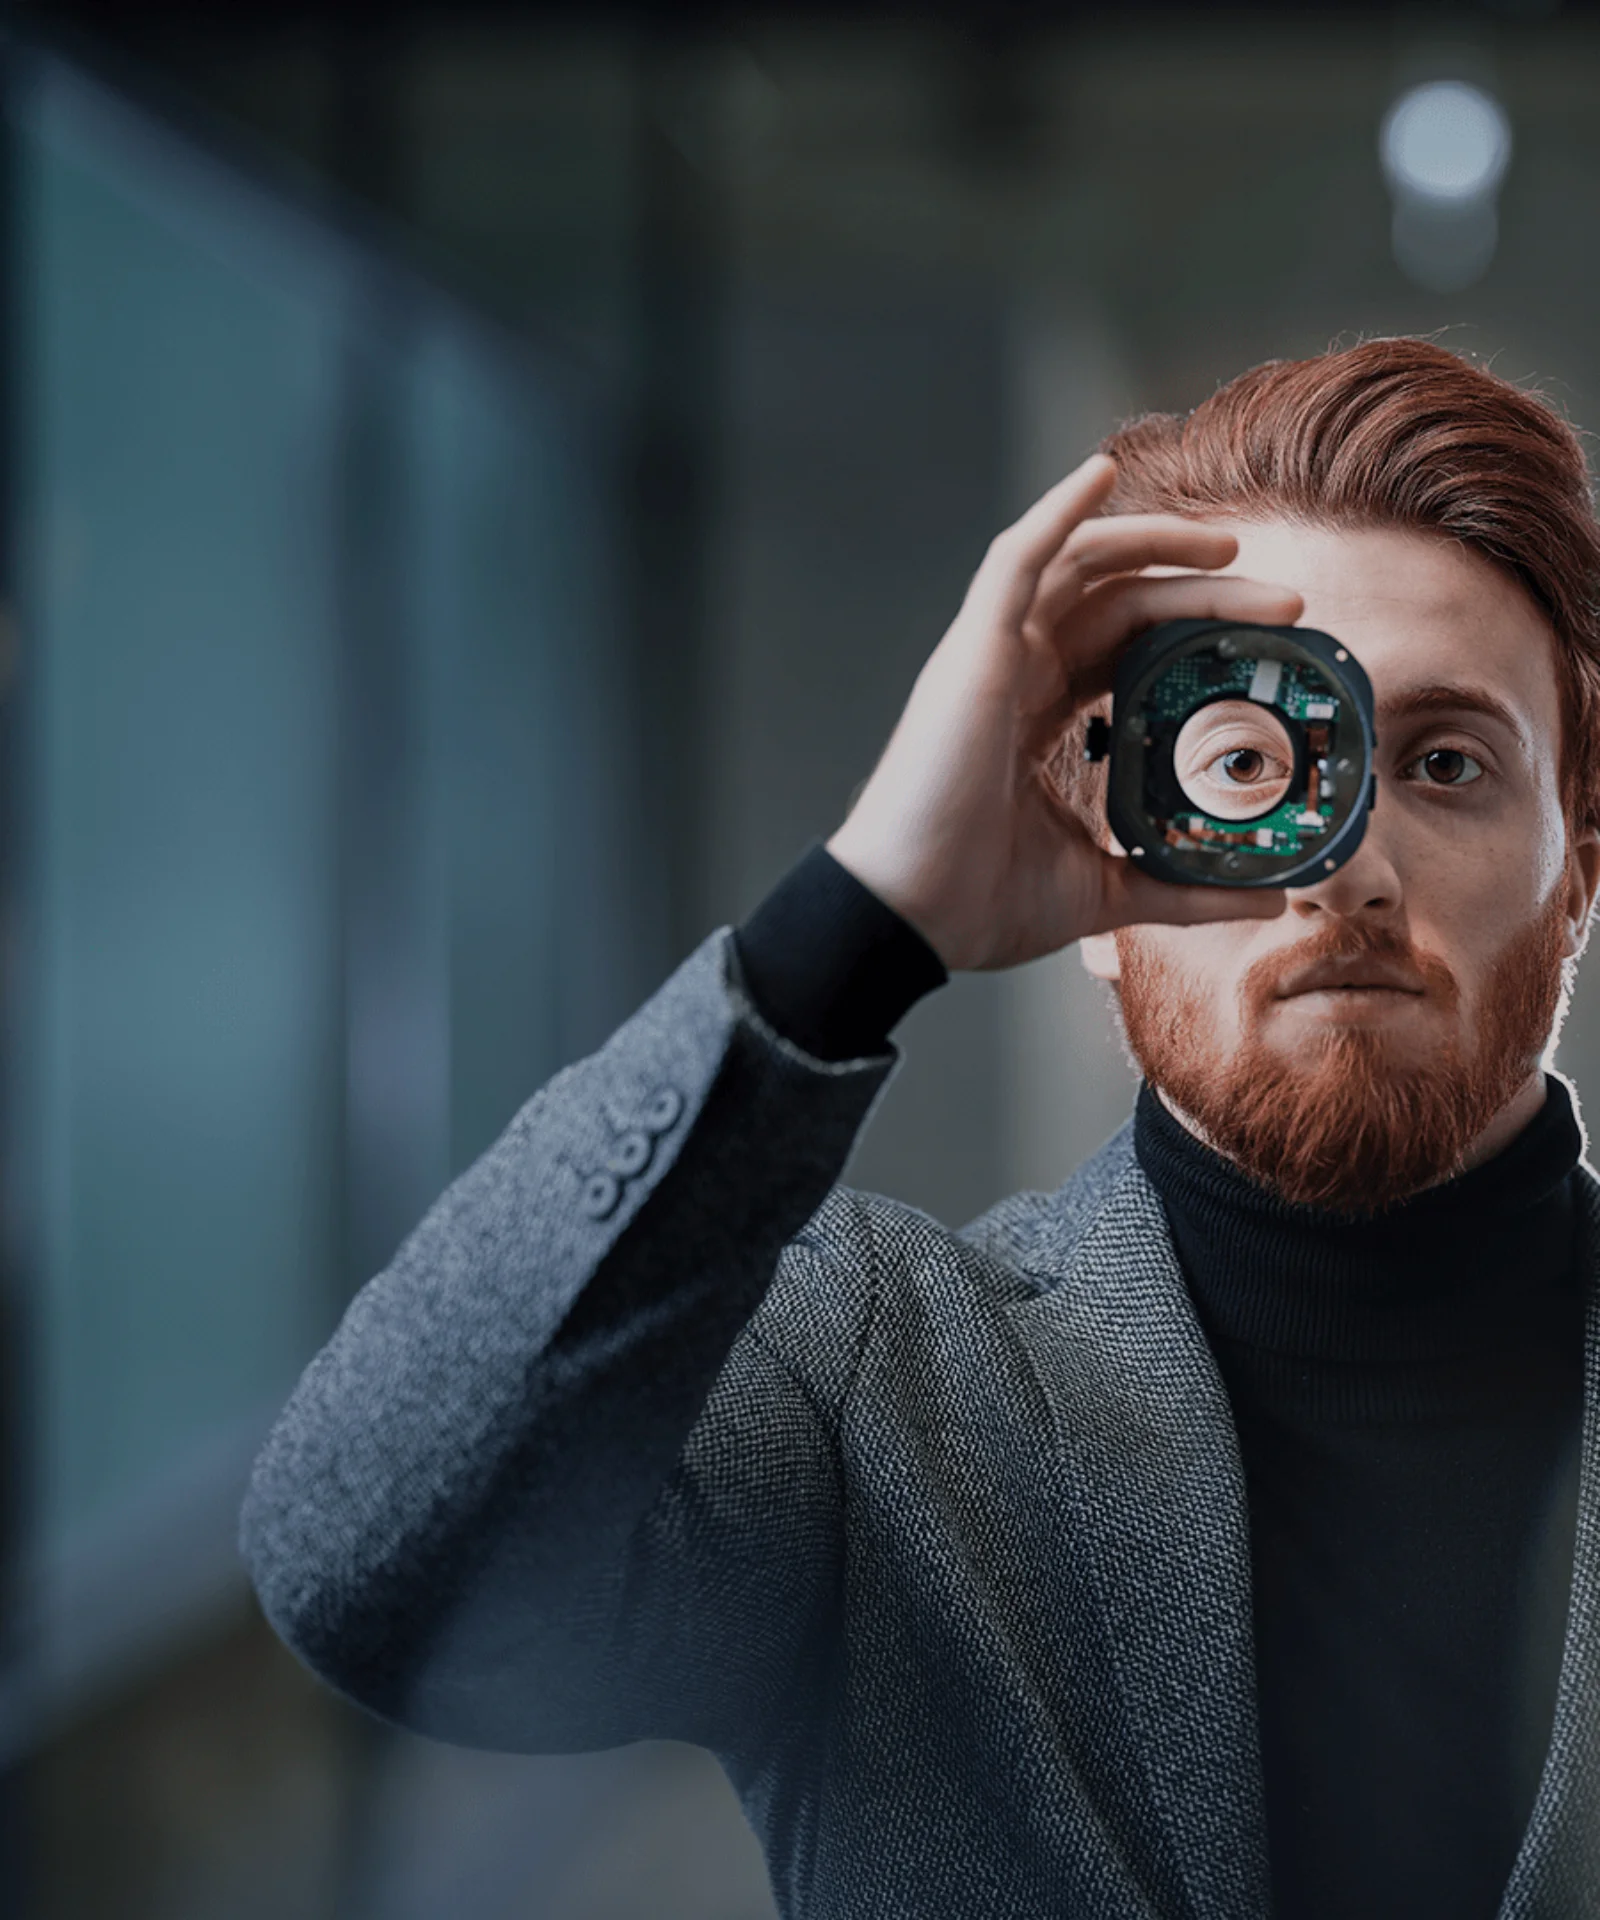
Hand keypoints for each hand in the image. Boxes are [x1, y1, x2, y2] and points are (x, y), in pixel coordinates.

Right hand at [825, 454, 1304, 970]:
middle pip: (1121, 601)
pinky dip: (1057, 511)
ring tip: (1229, 546)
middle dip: (1204, 590)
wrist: (912, 917)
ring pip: (1079, 566)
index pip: (1128, 648)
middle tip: (1284, 602)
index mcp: (1040, 720)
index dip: (1195, 631)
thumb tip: (1272, 901)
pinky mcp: (973, 651)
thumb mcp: (1110, 888)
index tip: (1269, 641)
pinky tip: (1100, 474)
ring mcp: (992, 658)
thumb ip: (1185, 886)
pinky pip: (1015, 559)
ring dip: (1154, 541)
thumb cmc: (980, 903)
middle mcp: (1018, 676)